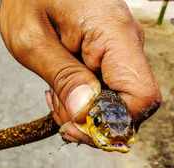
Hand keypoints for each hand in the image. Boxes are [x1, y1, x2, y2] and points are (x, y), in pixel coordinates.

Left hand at [0, 0, 160, 145]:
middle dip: (90, 120)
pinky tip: (60, 87)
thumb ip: (63, 77)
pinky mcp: (109, 57)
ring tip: (53, 90)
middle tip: (56, 106)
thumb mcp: (32, 40)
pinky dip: (81, 100)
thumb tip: (86, 114)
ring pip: (114, 103)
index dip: (112, 124)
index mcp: (113, 34)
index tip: (75, 126)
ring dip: (82, 111)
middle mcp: (126, 43)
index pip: (141, 97)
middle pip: (129, 106)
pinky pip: (105, 91)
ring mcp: (120, 50)